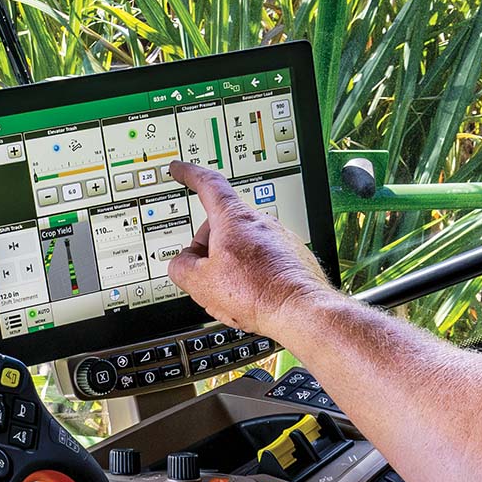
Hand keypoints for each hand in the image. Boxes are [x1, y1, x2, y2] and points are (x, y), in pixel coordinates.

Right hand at [167, 160, 332, 335]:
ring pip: (242, 244)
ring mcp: (279, 237)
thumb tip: (182, 263)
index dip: (190, 174)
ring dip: (230, 262)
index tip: (181, 170)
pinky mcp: (291, 255)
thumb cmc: (258, 293)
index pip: (208, 184)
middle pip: (222, 224)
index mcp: (233, 219)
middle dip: (207, 245)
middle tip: (203, 271)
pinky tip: (251, 294)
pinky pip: (262, 257)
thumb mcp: (200, 283)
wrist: (299, 311)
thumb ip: (181, 266)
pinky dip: (251, 271)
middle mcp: (259, 222)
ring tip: (233, 291)